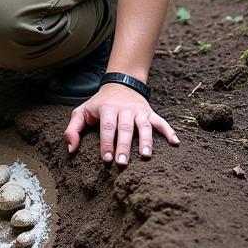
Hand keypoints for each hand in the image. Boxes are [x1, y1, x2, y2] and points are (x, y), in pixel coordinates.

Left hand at [64, 82, 178, 165]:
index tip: (106, 159)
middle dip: (124, 146)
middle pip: (125, 128)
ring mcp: (139, 111)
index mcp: (107, 108)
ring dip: (146, 141)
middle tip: (122, 163)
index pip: (107, 126)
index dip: (106, 142)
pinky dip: (169, 131)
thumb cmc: (99, 104)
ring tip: (146, 156)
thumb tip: (71, 149)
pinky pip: (161, 121)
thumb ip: (73, 129)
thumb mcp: (82, 112)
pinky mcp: (150, 112)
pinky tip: (176, 143)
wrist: (120, 84)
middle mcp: (125, 109)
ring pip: (144, 125)